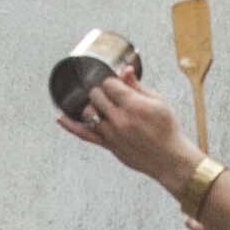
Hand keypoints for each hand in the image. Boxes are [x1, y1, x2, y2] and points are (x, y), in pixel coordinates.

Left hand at [61, 72, 203, 193]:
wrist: (169, 159)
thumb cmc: (166, 130)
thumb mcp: (158, 102)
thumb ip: (138, 86)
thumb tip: (125, 70)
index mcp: (134, 105)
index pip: (110, 84)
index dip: (113, 82)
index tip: (118, 85)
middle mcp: (120, 119)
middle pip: (97, 95)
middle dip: (102, 91)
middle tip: (111, 95)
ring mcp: (111, 134)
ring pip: (88, 112)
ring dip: (92, 105)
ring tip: (101, 105)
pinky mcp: (107, 145)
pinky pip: (84, 134)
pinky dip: (70, 125)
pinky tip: (60, 118)